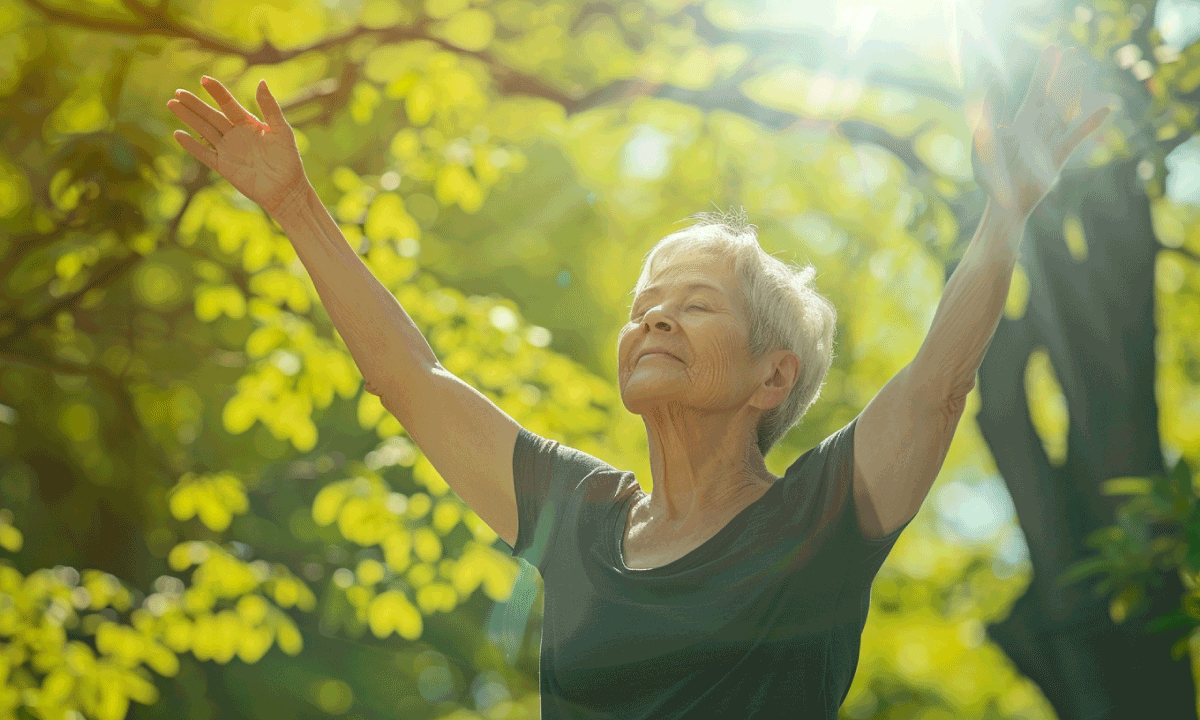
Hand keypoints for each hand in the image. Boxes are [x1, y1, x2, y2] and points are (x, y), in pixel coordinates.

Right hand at [167, 76, 308, 216]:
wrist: (287, 190)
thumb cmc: (288, 160)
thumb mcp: (282, 130)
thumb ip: (270, 107)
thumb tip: (261, 82)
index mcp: (249, 124)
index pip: (229, 104)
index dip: (217, 92)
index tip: (204, 79)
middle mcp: (236, 135)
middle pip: (211, 116)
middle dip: (195, 104)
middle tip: (178, 92)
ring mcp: (228, 150)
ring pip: (204, 130)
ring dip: (189, 118)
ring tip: (172, 104)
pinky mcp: (224, 167)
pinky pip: (204, 154)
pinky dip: (192, 145)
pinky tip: (178, 134)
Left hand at [971, 45, 1113, 220]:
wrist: (1002, 206)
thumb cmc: (992, 180)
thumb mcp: (984, 144)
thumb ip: (988, 115)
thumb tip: (993, 83)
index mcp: (1020, 125)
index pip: (1035, 91)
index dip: (1045, 71)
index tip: (1053, 49)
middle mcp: (1037, 130)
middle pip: (1052, 96)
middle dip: (1061, 73)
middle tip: (1071, 50)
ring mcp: (1049, 142)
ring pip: (1063, 109)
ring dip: (1072, 88)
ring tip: (1083, 66)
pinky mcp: (1057, 158)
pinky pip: (1075, 137)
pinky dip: (1090, 124)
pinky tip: (1106, 109)